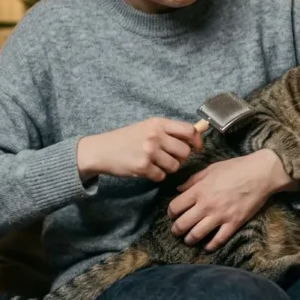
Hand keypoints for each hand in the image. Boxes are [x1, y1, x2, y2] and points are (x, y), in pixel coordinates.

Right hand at [77, 117, 202, 181]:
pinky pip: (162, 176)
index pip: (189, 130)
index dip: (197, 141)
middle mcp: (155, 136)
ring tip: (156, 163)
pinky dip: (156, 175)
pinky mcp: (143, 167)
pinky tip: (146, 169)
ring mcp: (149, 152)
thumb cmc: (126, 138)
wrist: (101, 150)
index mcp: (158, 123)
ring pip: (175, 166)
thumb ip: (169, 131)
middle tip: (170, 157)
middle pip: (185, 151)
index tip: (197, 148)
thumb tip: (195, 136)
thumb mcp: (147, 127)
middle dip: (180, 158)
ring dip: (169, 168)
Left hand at [167, 149, 298, 250]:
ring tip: (188, 240)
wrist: (261, 173)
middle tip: (176, 231)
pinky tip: (207, 247)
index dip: (171, 213)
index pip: (175, 207)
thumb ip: (193, 180)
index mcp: (199, 190)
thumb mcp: (211, 169)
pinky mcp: (234, 223)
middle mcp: (206, 205)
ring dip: (189, 240)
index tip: (172, 214)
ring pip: (196, 234)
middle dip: (176, 230)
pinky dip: (210, 246)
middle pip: (182, 224)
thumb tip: (178, 189)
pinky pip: (218, 240)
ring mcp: (220, 216)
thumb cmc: (236, 168)